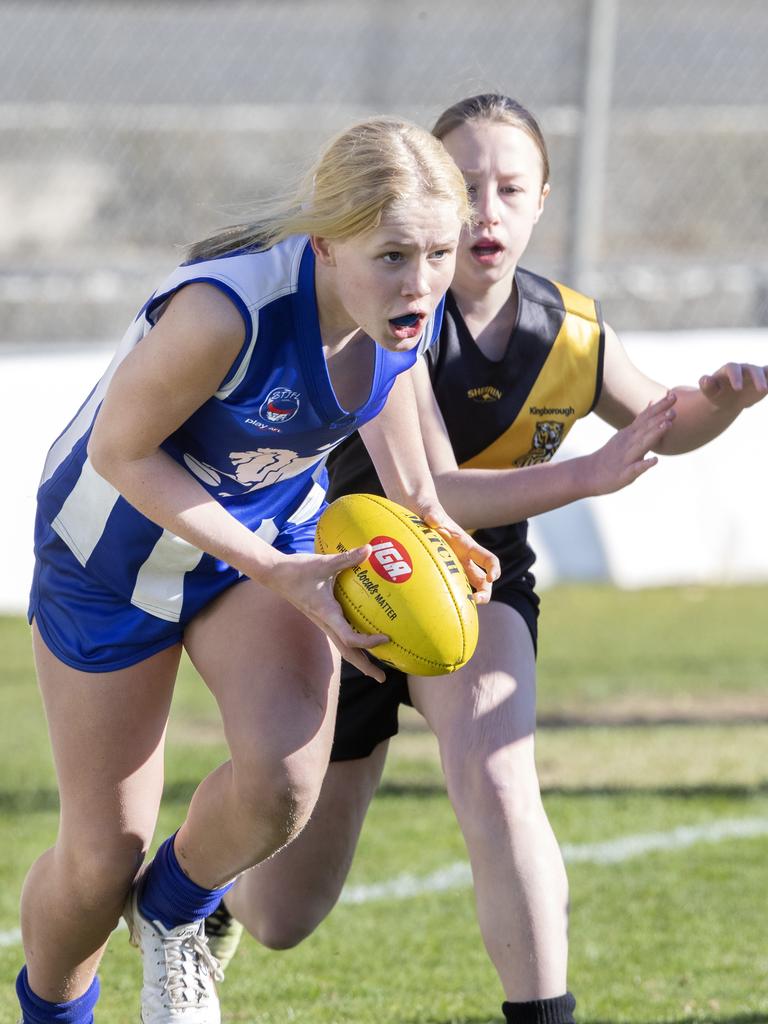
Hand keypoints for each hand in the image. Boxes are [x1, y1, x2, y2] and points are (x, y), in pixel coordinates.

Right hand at [267, 545, 388, 682]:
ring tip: (378, 668)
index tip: (385, 638)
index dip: (367, 642)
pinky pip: (340, 635)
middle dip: (365, 667)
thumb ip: (347, 558)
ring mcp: (323, 623)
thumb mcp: (324, 563)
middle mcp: (326, 623)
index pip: (349, 637)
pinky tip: (365, 638)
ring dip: (360, 659)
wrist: (276, 574)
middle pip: (348, 653)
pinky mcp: (322, 618)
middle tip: (382, 679)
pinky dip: (354, 643)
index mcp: (327, 614)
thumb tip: (370, 549)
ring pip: (343, 647)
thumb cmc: (298, 569)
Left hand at [418, 502, 499, 603]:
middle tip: (476, 601)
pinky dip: (451, 598)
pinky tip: (442, 608)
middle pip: (483, 579)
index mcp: (466, 545)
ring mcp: (452, 565)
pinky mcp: (440, 570)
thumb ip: (432, 513)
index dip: (493, 569)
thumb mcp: (428, 509)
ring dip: (469, 599)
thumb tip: (434, 520)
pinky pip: (450, 586)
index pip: (488, 558)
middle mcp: (462, 557)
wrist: (414, 510)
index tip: (491, 578)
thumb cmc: (425, 508)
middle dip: (485, 592)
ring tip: (460, 610)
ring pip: (468, 587)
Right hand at [588, 391, 676, 494]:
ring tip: (667, 425)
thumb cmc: (612, 455)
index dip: (659, 407)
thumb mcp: (626, 434)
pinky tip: (654, 461)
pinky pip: (635, 469)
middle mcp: (628, 443)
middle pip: (645, 428)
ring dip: (654, 434)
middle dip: (659, 418)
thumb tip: (653, 402)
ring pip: (642, 445)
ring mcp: (626, 458)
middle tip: (674, 409)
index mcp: (630, 434)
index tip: (673, 395)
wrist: (590, 474)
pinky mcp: (624, 474)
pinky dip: (644, 464)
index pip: (645, 417)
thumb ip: (641, 420)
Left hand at [699, 362, 767, 410]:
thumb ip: (707, 386)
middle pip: (753, 369)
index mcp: (729, 369)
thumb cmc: (717, 394)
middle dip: (758, 378)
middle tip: (762, 390)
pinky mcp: (764, 379)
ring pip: (764, 371)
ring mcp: (755, 373)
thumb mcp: (710, 392)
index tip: (737, 389)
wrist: (727, 398)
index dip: (736, 377)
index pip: (733, 369)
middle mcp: (744, 369)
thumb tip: (705, 379)